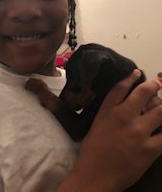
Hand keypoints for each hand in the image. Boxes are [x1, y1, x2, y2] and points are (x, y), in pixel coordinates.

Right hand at [73, 69, 161, 191]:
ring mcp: (139, 132)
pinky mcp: (150, 149)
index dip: (130, 77)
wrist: (96, 175)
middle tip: (157, 85)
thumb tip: (125, 100)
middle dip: (154, 86)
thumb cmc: (93, 150)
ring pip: (161, 111)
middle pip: (144, 93)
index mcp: (109, 111)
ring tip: (160, 108)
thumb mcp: (97, 124)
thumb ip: (110, 110)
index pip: (121, 87)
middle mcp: (125, 117)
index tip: (137, 73)